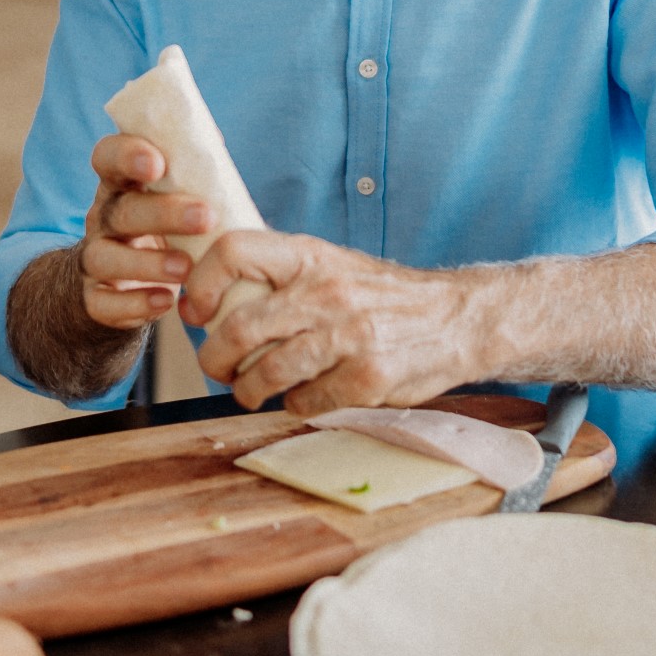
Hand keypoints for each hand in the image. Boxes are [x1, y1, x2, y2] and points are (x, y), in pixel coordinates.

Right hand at [74, 132, 212, 331]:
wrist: (117, 285)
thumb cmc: (159, 229)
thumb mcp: (169, 198)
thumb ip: (190, 174)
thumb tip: (217, 141)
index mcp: (120, 185)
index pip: (108, 158)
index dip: (126, 156)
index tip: (157, 163)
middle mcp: (102, 218)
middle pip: (121, 210)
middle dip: (163, 212)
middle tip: (205, 216)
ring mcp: (93, 259)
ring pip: (106, 257)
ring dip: (148, 262)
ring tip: (186, 267)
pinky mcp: (93, 299)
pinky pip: (105, 303)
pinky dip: (135, 304)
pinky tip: (166, 301)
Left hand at [181, 230, 482, 413]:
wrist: (459, 318)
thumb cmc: (386, 296)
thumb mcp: (335, 265)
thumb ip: (285, 276)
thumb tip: (216, 296)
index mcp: (311, 257)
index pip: (233, 250)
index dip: (201, 283)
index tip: (196, 310)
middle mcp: (326, 292)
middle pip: (238, 327)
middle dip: (213, 358)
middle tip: (215, 368)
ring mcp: (347, 337)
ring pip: (266, 373)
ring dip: (248, 390)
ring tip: (251, 392)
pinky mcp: (367, 378)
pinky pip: (307, 401)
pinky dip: (296, 405)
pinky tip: (304, 397)